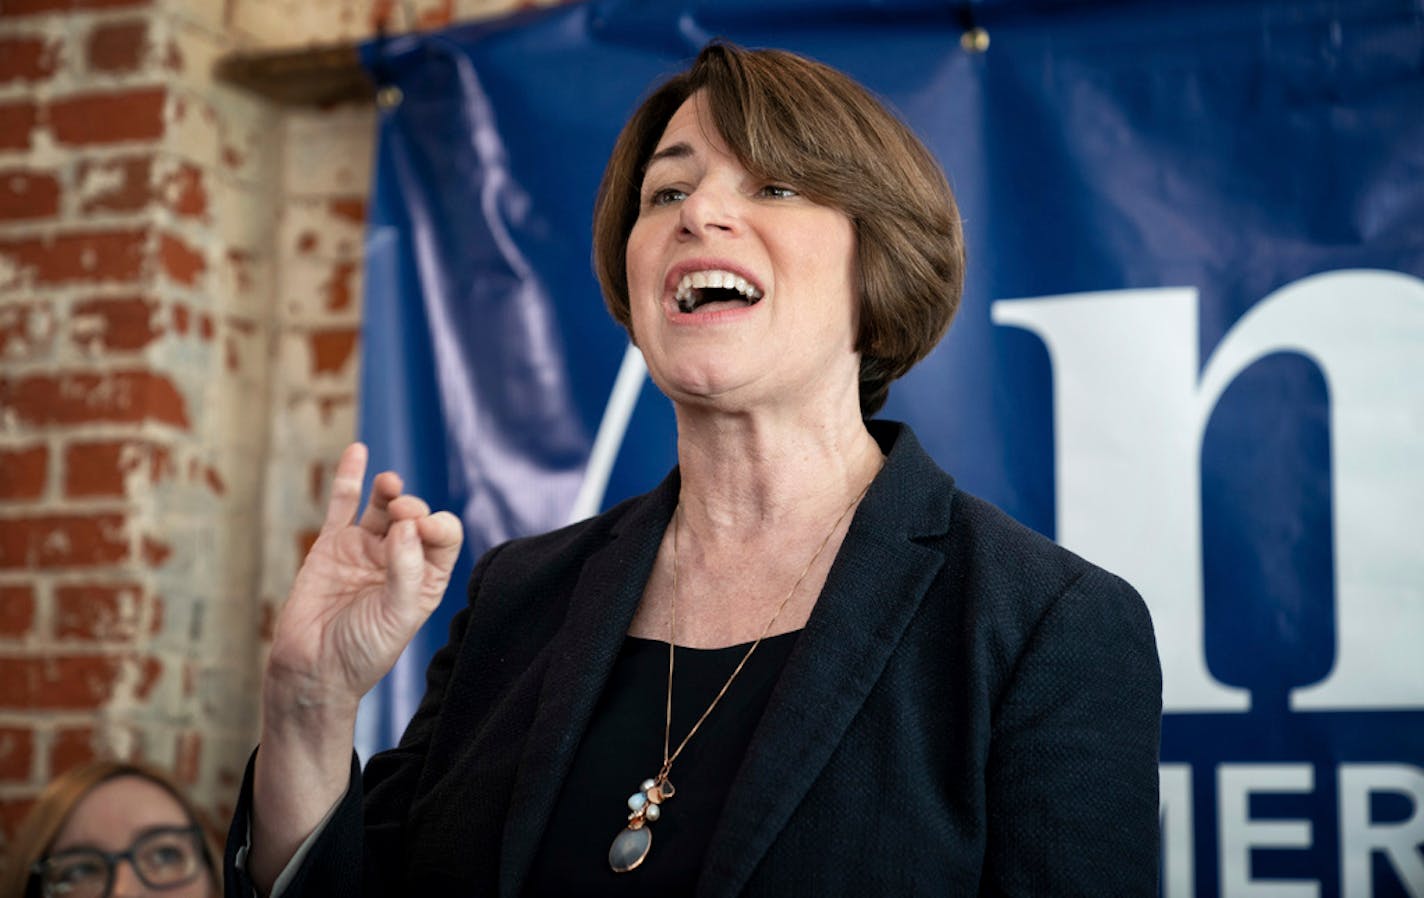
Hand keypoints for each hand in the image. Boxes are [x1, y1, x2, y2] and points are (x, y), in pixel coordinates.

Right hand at [264, 442, 463, 718]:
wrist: (312, 670)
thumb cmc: (362, 653)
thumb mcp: (397, 617)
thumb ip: (406, 571)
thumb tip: (407, 526)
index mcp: (427, 578)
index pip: (445, 536)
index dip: (438, 525)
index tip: (423, 531)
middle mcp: (400, 559)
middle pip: (415, 516)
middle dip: (412, 509)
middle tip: (400, 518)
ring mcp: (365, 549)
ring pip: (383, 506)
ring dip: (390, 490)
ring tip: (391, 486)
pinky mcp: (332, 545)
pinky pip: (343, 504)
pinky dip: (351, 477)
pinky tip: (358, 451)